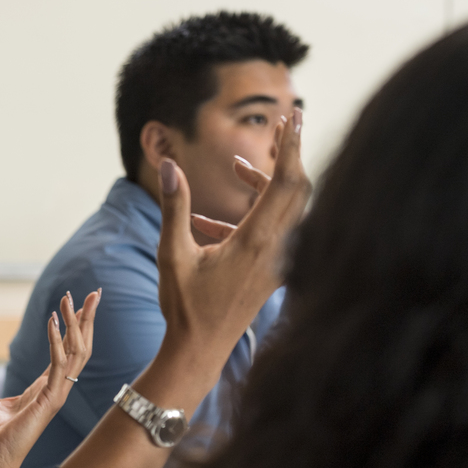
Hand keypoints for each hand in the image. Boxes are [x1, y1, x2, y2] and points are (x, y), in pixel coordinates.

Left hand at [0, 289, 100, 467]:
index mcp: (45, 387)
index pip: (68, 350)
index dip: (76, 326)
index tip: (79, 302)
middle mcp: (57, 388)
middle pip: (80, 347)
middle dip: (88, 319)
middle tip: (94, 292)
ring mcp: (57, 395)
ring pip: (76, 353)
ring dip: (76, 324)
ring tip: (71, 299)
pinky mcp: (50, 401)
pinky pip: (58, 366)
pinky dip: (57, 342)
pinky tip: (52, 321)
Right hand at [156, 108, 309, 377]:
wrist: (200, 350)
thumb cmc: (184, 306)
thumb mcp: (171, 254)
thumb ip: (174, 207)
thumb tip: (169, 166)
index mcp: (255, 241)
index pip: (284, 181)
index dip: (291, 145)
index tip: (293, 116)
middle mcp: (276, 249)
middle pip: (298, 189)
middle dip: (289, 155)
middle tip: (280, 127)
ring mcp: (278, 262)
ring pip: (290, 209)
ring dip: (270, 183)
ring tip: (238, 167)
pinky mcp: (273, 272)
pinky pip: (277, 230)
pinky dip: (258, 211)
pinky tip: (214, 220)